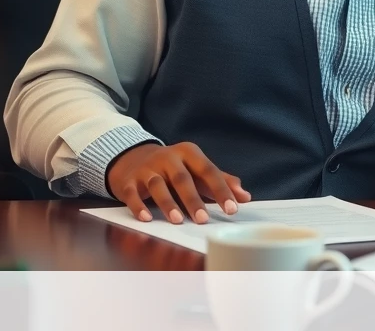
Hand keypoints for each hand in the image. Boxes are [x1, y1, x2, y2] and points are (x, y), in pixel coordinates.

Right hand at [107, 142, 250, 223]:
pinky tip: (146, 218)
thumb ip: (221, 181)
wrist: (134, 159)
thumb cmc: (175, 168)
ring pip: (157, 185)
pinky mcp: (129, 182)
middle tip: (203, 219)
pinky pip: (132, 194)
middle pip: (182, 178)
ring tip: (177, 220)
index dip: (221, 190)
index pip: (209, 171)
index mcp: (189, 153)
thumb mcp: (198, 170)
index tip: (232, 209)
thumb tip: (245, 197)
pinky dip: (138, 206)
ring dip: (167, 203)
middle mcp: (168, 158)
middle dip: (193, 200)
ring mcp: (147, 169)